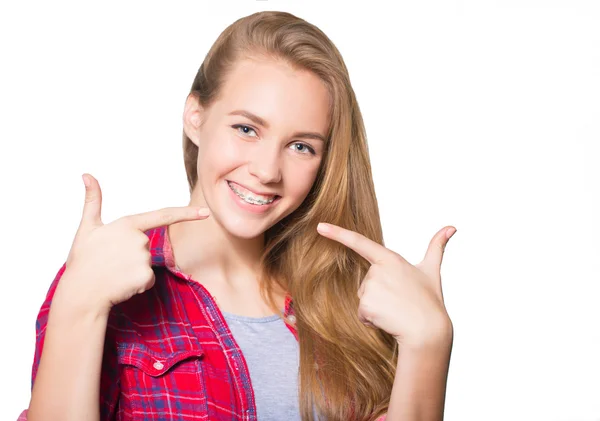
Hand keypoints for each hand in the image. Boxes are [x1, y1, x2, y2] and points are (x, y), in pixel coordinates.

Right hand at [55, 173, 209, 315]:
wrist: (80, 293)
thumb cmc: (83, 260)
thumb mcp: (87, 228)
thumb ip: (92, 200)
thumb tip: (87, 175)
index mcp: (128, 224)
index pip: (163, 215)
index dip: (187, 213)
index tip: (206, 212)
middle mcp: (139, 239)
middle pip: (147, 247)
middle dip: (133, 256)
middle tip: (110, 262)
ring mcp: (144, 258)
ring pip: (147, 264)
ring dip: (133, 270)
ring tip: (114, 273)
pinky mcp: (146, 277)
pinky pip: (148, 280)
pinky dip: (137, 284)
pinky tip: (121, 284)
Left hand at [316, 223, 455, 348]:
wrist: (428, 331)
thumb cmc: (430, 301)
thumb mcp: (432, 270)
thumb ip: (437, 246)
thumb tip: (451, 227)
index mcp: (390, 259)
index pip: (360, 242)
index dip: (338, 233)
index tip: (320, 226)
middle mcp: (377, 271)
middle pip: (366, 281)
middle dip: (378, 293)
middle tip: (399, 300)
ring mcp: (370, 288)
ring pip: (364, 298)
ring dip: (376, 307)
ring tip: (395, 310)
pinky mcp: (365, 305)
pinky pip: (362, 313)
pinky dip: (372, 320)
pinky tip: (388, 320)